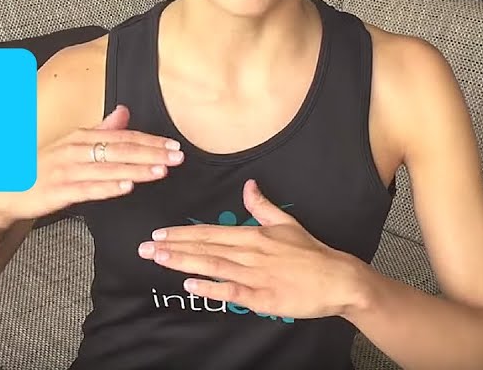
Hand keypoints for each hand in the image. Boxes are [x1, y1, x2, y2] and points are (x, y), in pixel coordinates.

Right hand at [0, 105, 183, 224]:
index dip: (149, 141)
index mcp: (80, 137)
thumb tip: (124, 112)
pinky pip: (87, 189)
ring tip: (161, 170)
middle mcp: (74, 150)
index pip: (121, 137)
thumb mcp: (72, 144)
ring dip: (136, 169)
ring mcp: (65, 170)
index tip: (173, 145)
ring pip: (107, 169)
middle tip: (177, 156)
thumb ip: (101, 130)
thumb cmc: (43, 166)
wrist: (6, 189)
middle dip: (151, 153)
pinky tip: (126, 187)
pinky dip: (108, 187)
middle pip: (119, 150)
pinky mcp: (58, 191)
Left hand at [137, 178, 367, 320]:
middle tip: (144, 247)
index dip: (182, 232)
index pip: (210, 232)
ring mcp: (255, 275)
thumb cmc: (310, 253)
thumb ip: (262, 206)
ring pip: (213, 266)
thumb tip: (248, 185)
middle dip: (172, 247)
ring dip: (183, 262)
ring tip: (158, 259)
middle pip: (205, 248)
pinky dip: (211, 288)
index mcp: (253, 235)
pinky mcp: (264, 297)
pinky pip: (233, 291)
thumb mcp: (286, 222)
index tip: (159, 232)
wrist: (338, 278)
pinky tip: (190, 285)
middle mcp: (250, 252)